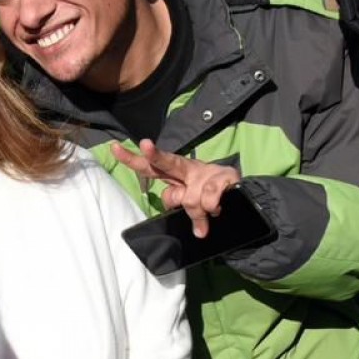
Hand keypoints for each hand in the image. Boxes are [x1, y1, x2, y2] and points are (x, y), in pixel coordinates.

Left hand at [110, 139, 240, 237]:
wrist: (244, 194)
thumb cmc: (207, 195)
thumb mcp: (187, 199)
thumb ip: (176, 199)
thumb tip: (174, 201)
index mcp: (175, 173)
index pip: (150, 166)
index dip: (132, 159)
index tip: (114, 148)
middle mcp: (189, 168)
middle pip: (168, 162)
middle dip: (155, 154)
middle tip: (145, 145)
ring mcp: (207, 171)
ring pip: (190, 198)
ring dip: (198, 213)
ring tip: (207, 212)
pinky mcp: (227, 176)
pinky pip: (209, 200)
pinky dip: (211, 209)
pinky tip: (217, 208)